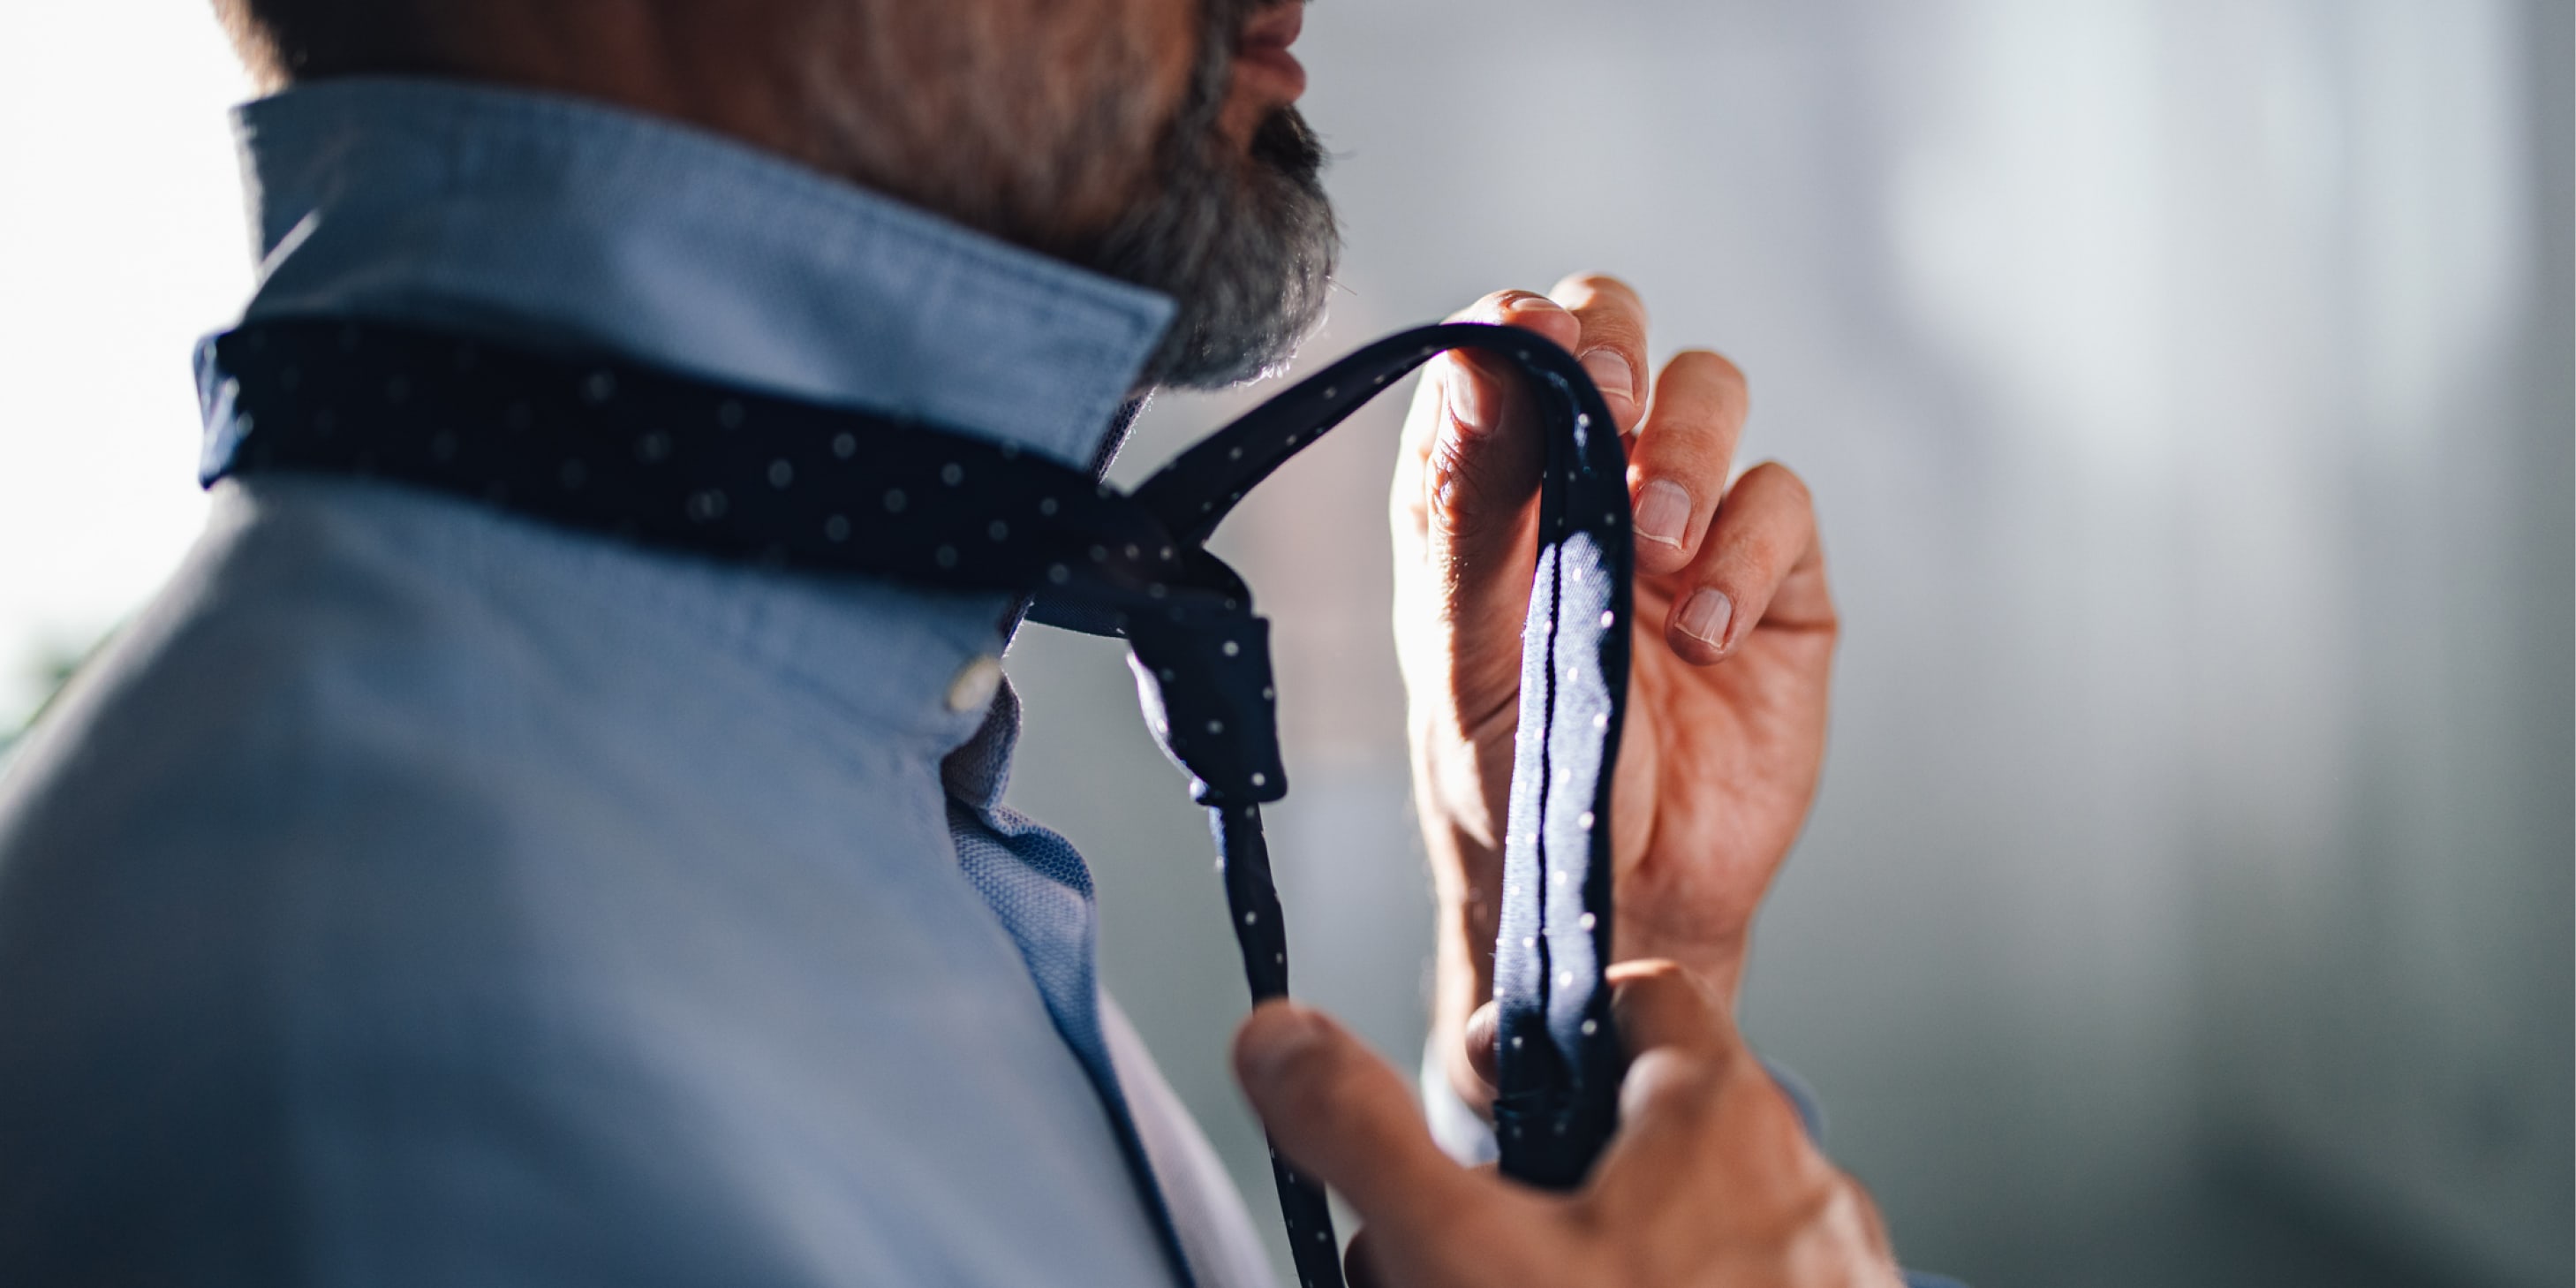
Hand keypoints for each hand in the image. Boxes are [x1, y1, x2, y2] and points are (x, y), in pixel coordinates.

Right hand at [1234, 962, 1898, 1287]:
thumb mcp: (1463, 1259)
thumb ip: (1363, 1138)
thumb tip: (1281, 1041)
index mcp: (1723, 1116)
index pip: (1643, 996)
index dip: (1550, 1025)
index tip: (1490, 1082)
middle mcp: (1801, 1186)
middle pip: (1652, 1128)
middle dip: (1545, 1180)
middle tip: (1465, 1248)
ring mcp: (1831, 1281)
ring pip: (1690, 1231)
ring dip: (1594, 1258)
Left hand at [1391, 274, 1836, 1113]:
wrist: (1617, 908)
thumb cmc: (1515, 787)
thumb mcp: (1465, 654)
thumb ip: (1468, 507)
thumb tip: (1480, 358)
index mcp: (1489, 489)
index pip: (1506, 349)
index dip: (1525, 331)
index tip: (1539, 351)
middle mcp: (1585, 486)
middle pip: (1616, 334)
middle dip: (1620, 348)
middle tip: (1614, 405)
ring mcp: (1683, 526)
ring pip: (1709, 395)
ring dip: (1689, 452)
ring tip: (1655, 550)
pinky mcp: (1772, 583)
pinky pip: (1781, 503)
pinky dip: (1748, 554)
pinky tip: (1707, 636)